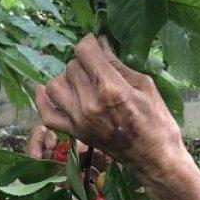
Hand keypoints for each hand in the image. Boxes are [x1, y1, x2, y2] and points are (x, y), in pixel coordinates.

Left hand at [33, 35, 187, 184]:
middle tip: (97, 65)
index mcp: (110, 88)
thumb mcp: (144, 85)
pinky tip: (45, 89)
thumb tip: (101, 43)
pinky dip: (42, 100)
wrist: (154, 158)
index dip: (89, 42)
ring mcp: (78, 120)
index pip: (84, 52)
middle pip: (71, 66)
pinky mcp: (74, 132)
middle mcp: (89, 103)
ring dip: (66, 77)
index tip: (96, 42)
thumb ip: (118, 64)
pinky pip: (46, 114)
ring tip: (81, 79)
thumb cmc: (157, 120)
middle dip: (83, 61)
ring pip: (55, 84)